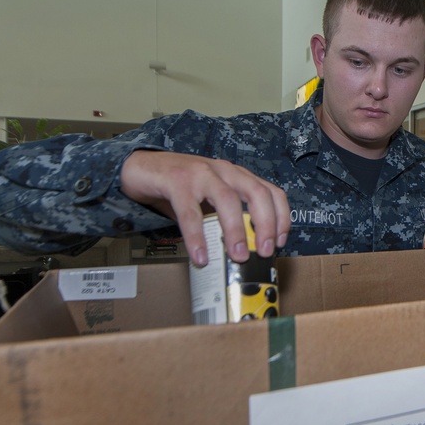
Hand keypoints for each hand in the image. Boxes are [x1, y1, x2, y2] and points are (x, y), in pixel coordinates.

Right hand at [121, 150, 289, 264]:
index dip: (281, 217)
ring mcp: (201, 173)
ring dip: (236, 231)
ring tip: (237, 256)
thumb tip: (243, 255)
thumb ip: (227, 220)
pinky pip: (190, 212)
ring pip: (228, 199)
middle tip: (265, 252)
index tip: (280, 242)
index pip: (271, 192)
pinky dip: (197, 237)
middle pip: (257, 193)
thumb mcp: (212, 201)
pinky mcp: (177, 181)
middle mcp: (224, 171)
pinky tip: (200, 255)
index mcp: (237, 176)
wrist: (143, 167)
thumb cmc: (182, 187)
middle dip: (266, 225)